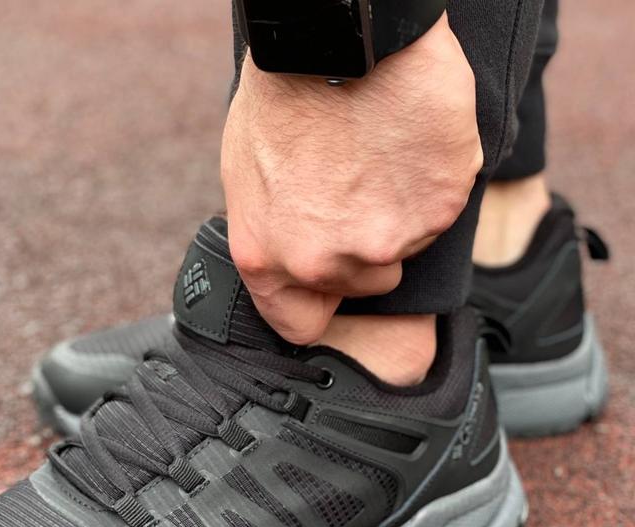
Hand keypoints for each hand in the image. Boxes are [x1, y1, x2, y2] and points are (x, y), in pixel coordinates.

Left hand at [221, 14, 482, 343]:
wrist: (339, 36)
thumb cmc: (284, 95)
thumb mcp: (249, 178)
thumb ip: (275, 237)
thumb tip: (295, 263)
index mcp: (269, 260)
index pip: (300, 325)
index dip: (319, 303)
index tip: (331, 284)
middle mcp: (324, 263)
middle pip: (365, 283)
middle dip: (366, 244)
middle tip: (359, 187)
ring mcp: (385, 241)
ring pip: (407, 246)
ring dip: (402, 211)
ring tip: (381, 155)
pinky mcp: (437, 209)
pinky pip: (442, 207)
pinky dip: (433, 180)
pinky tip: (409, 143)